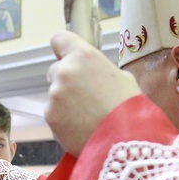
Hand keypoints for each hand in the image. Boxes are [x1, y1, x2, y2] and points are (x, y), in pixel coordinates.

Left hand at [45, 31, 141, 155]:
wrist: (124, 140)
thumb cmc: (129, 107)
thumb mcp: (122, 78)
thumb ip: (99, 70)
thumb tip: (91, 74)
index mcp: (84, 56)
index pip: (60, 39)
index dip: (62, 48)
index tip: (64, 54)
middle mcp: (65, 71)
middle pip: (56, 70)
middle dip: (66, 81)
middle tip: (86, 97)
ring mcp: (54, 94)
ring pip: (55, 94)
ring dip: (65, 102)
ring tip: (88, 116)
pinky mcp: (50, 115)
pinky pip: (54, 114)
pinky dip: (63, 120)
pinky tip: (81, 127)